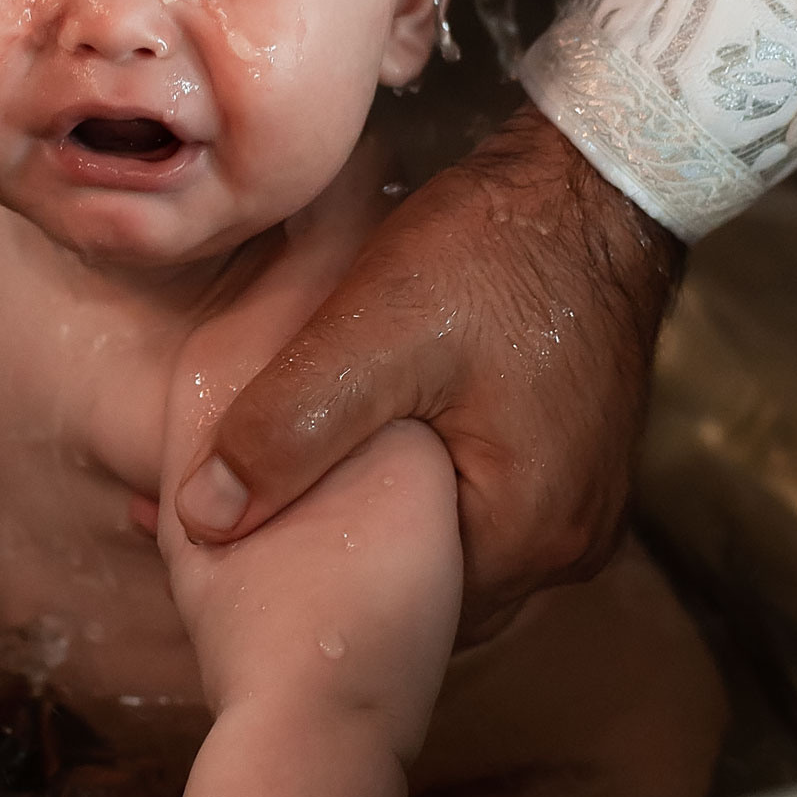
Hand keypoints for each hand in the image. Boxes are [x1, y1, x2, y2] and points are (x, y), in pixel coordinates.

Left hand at [174, 107, 682, 638]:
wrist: (593, 182)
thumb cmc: (492, 251)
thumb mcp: (372, 333)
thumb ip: (288, 428)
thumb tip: (203, 518)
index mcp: (525, 536)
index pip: (401, 615)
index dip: (317, 580)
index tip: (247, 549)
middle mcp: (568, 544)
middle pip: (433, 588)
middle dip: (351, 555)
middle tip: (265, 514)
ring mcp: (583, 507)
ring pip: (457, 544)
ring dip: (389, 520)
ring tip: (310, 478)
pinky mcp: (578, 465)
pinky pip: (489, 506)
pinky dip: (432, 488)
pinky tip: (378, 444)